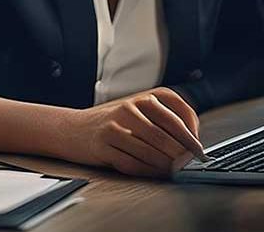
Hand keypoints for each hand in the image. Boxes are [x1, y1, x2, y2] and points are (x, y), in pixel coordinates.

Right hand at [60, 87, 204, 177]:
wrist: (72, 128)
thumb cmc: (113, 122)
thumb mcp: (138, 111)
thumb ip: (164, 121)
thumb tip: (193, 146)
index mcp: (142, 97)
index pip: (177, 112)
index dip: (192, 134)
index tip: (199, 150)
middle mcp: (128, 108)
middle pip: (165, 135)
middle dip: (182, 155)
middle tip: (190, 166)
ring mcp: (113, 127)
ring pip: (150, 151)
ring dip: (166, 166)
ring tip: (175, 172)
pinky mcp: (102, 146)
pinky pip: (132, 163)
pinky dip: (148, 172)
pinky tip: (155, 173)